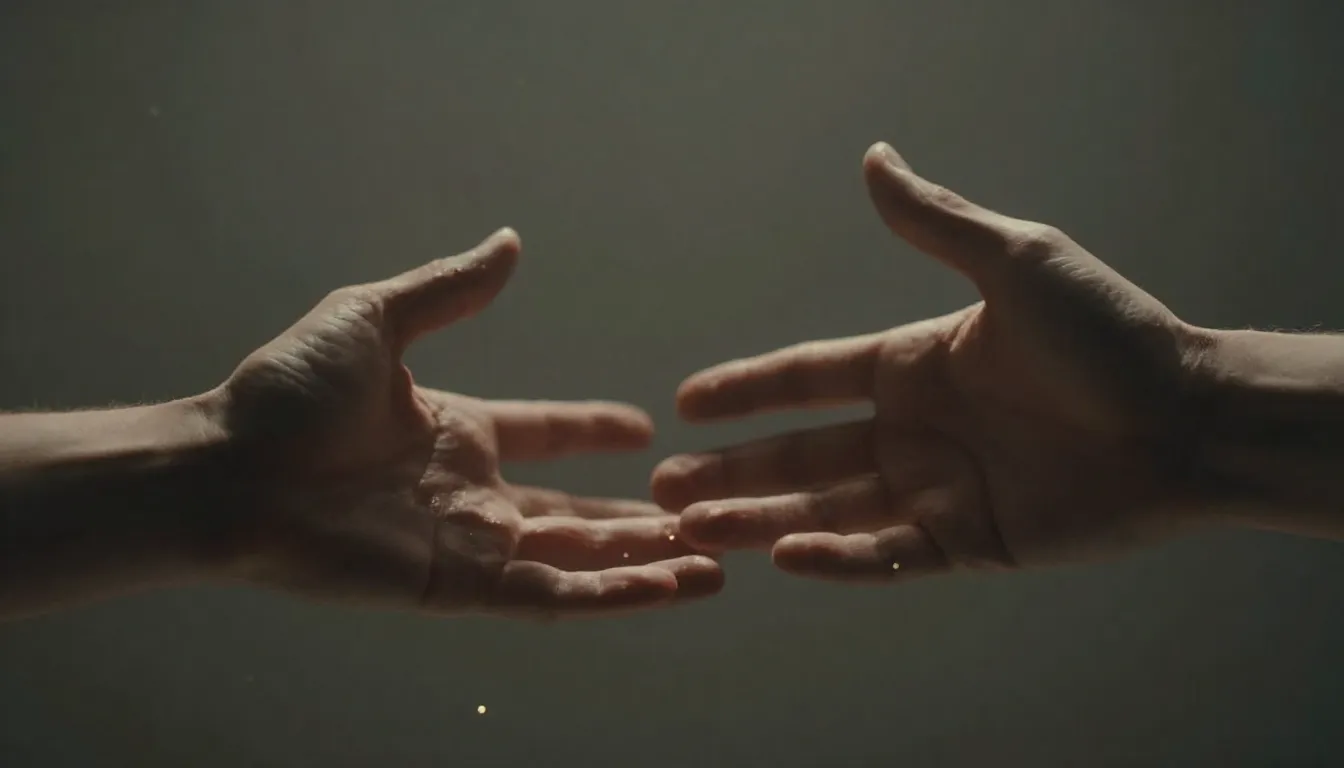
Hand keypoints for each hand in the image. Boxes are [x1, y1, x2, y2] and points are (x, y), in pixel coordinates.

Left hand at [215, 229, 719, 617]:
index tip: (643, 426)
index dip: (591, 430)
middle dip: (639, 516)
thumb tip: (510, 242)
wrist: (228, 471)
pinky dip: (615, 595)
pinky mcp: (460, 589)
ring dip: (647, 562)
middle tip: (704, 510)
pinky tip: (672, 586)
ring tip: (715, 562)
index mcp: (456, 431)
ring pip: (580, 560)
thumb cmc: (287, 395)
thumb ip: (449, 290)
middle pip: (576, 510)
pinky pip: (554, 595)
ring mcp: (469, 546)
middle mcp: (471, 494)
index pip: (545, 435)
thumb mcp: (376, 319)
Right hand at [652, 144, 1211, 583]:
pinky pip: (890, 556)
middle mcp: (916, 430)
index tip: (685, 401)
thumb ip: (935, 222)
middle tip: (665, 488)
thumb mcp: (1016, 262)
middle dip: (732, 470)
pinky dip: (838, 560)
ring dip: (761, 519)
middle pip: (803, 454)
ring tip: (697, 529)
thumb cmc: (1109, 335)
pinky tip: (785, 554)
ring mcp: (939, 490)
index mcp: (915, 364)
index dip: (747, 388)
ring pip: (830, 510)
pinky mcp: (972, 543)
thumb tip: (873, 158)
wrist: (1191, 419)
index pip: (810, 379)